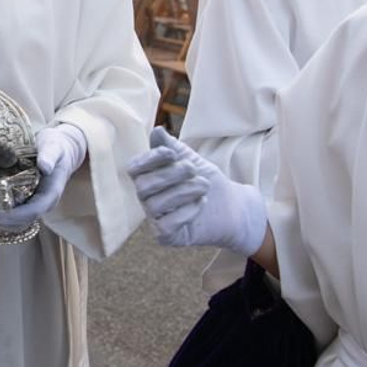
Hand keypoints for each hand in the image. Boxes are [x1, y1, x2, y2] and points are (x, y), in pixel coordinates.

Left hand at [0, 123, 86, 228]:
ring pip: (10, 220)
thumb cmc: (56, 147)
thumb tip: (44, 166)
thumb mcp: (54, 147)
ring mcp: (30, 203)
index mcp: (49, 195)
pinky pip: (6, 211)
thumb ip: (50, 156)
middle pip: (17, 221)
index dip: (12, 216)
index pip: (32, 212)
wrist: (60, 149)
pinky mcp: (22, 199)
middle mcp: (39, 204)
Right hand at [127, 127, 265, 255]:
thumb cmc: (206, 180)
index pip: (134, 168)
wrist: (232, 206)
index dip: (149, 159)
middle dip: (169, 175)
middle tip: (193, 169)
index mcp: (148, 177)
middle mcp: (147, 199)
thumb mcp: (190, 159)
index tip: (172, 153)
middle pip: (143, 186)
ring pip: (155, 205)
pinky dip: (187, 211)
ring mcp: (155, 218)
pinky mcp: (166, 236)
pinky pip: (167, 224)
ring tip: (204, 185)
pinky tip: (201, 203)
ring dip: (184, 191)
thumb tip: (156, 130)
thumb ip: (172, 146)